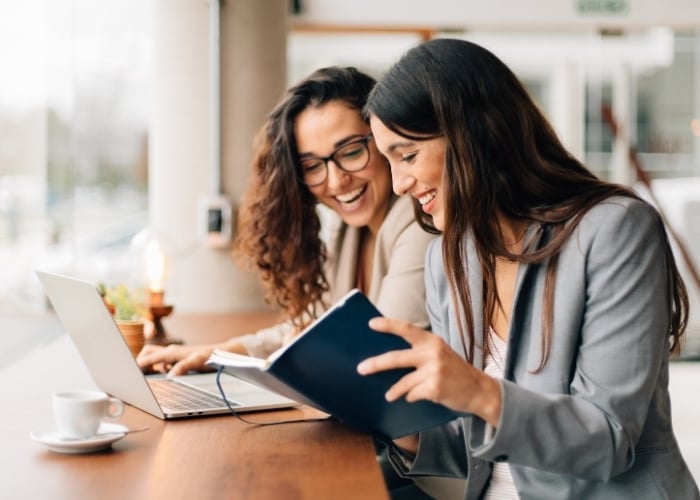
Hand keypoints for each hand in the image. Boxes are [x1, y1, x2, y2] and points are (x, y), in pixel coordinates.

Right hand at [136, 344, 214, 376]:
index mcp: (172, 352)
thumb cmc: (210, 356)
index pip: (151, 357)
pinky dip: (158, 367)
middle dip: (140, 361)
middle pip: (148, 352)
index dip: (139, 364)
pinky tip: (164, 374)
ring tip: (148, 375)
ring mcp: (174, 354)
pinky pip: (163, 361)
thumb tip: (170, 375)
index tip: (129, 371)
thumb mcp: (198, 361)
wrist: (222, 353)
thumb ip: (184, 367)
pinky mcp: (178, 358)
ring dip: (149, 364)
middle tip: (136, 373)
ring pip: (155, 356)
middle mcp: (171, 351)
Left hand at [357, 317, 501, 426]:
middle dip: (376, 364)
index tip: (371, 324)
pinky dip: (412, 397)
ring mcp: (434, 371)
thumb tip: (389, 358)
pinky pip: (413, 394)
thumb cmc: (455, 371)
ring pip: (403, 382)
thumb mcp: (440, 354)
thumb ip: (420, 352)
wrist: (479, 390)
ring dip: (394, 391)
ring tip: (389, 395)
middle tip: (361, 368)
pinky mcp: (434, 388)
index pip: (406, 329)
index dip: (388, 325)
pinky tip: (417, 397)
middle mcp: (432, 353)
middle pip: (396, 358)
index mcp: (432, 341)